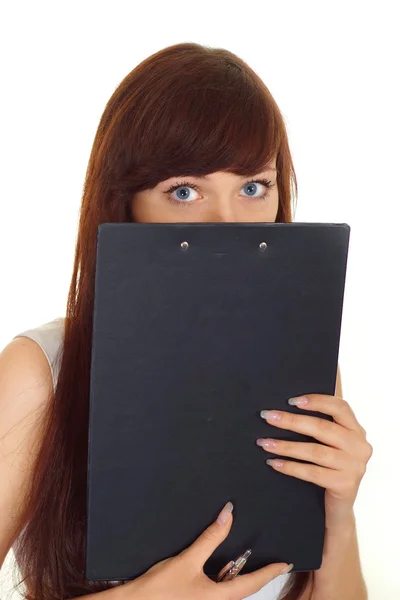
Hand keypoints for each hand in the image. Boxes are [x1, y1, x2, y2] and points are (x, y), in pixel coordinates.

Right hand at [113, 502, 291, 599]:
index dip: (271, 571)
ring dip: (237, 577)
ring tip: (245, 561)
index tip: (285, 563)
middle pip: (243, 589)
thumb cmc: (158, 590)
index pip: (253, 583)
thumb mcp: (188, 560)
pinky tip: (218, 569)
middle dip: (256, 575)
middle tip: (269, 559)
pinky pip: (216, 593)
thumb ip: (210, 538)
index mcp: (220, 599)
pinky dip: (222, 580)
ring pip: (230, 592)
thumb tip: (228, 514)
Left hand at [257, 394, 372, 528]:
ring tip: (265, 443)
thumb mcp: (333, 443)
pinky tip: (274, 462)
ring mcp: (353, 466)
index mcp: (356, 430)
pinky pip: (311, 472)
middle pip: (322, 428)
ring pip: (314, 451)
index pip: (340, 407)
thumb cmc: (331, 467)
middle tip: (267, 417)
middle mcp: (359, 446)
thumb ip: (322, 425)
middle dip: (291, 421)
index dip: (317, 401)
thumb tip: (288, 408)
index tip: (291, 401)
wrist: (340, 505)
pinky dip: (290, 467)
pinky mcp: (344, 484)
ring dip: (285, 446)